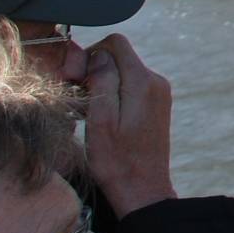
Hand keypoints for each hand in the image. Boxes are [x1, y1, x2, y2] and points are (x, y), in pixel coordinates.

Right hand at [84, 35, 177, 218]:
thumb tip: (99, 54)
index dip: (90, 55)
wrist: (142, 189)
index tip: (75, 80)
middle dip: (94, 69)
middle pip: (118, 56)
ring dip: (101, 83)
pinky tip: (99, 116)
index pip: (115, 43)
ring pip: (122, 71)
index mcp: (143, 82)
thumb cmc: (116, 161)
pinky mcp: (156, 103)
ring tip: (86, 111)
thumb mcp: (101, 121)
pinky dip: (112, 93)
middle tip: (77, 97)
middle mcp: (156, 81)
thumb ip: (102, 82)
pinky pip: (130, 85)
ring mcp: (158, 92)